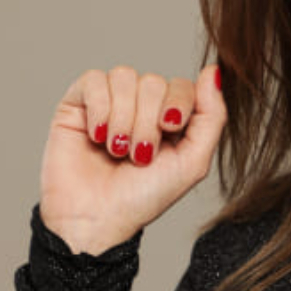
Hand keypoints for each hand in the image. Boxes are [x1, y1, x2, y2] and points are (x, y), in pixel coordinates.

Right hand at [38, 64, 225, 254]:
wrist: (97, 219)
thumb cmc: (144, 197)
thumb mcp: (192, 162)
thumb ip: (212, 115)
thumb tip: (213, 70)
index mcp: (169, 116)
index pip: (182, 85)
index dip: (177, 104)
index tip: (168, 130)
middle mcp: (140, 104)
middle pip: (153, 82)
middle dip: (147, 123)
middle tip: (138, 155)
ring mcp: (109, 101)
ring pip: (124, 77)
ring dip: (123, 119)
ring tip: (117, 150)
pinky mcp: (77, 103)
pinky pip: (94, 79)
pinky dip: (99, 108)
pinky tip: (97, 135)